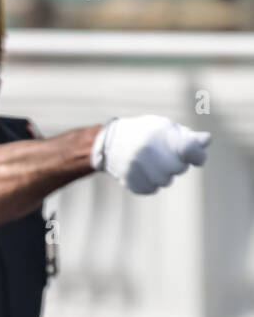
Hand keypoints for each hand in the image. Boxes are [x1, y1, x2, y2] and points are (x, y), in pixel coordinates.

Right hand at [92, 115, 210, 194]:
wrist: (110, 141)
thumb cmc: (146, 133)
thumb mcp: (165, 128)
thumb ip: (188, 136)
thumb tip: (207, 140)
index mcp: (159, 134)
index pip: (191, 150)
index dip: (197, 155)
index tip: (195, 156)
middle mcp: (147, 150)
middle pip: (179, 169)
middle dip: (176, 164)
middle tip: (164, 156)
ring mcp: (136, 166)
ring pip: (165, 181)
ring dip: (163, 174)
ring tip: (151, 164)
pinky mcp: (129, 180)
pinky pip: (151, 189)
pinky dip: (150, 183)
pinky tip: (142, 172)